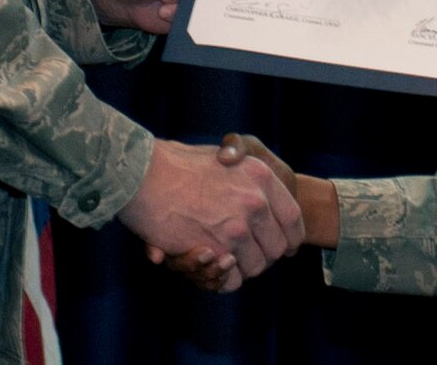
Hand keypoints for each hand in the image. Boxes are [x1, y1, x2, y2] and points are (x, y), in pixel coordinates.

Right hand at [155, 134, 340, 289]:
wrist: (143, 173)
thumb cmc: (178, 164)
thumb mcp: (226, 157)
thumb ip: (248, 179)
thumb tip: (262, 200)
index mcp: (261, 176)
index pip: (293, 218)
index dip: (290, 237)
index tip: (285, 247)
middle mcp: (255, 201)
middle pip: (277, 248)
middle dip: (264, 256)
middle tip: (245, 254)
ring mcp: (236, 227)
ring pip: (255, 266)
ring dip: (241, 268)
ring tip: (223, 258)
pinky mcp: (214, 248)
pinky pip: (231, 279)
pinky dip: (223, 279)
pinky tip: (210, 265)